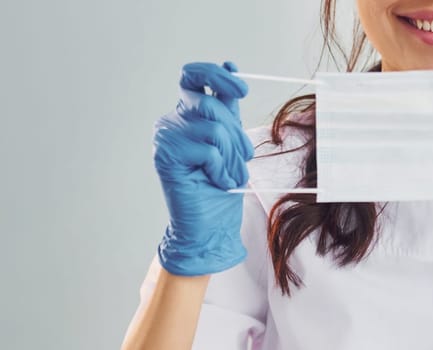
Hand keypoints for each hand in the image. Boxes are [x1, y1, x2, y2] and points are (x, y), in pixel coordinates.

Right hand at [153, 62, 253, 275]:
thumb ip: (228, 107)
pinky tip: (215, 181)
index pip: (194, 76)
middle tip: (240, 160)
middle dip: (236, 135)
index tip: (242, 88)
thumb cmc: (222, 186)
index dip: (218, 76)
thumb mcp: (231, 139)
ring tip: (227, 175)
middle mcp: (172, 121)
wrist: (210, 226)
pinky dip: (221, 168)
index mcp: (187, 113)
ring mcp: (165, 137)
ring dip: (231, 155)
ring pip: (214, 128)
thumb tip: (230, 65)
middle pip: (212, 105)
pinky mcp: (166, 156)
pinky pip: (209, 150)